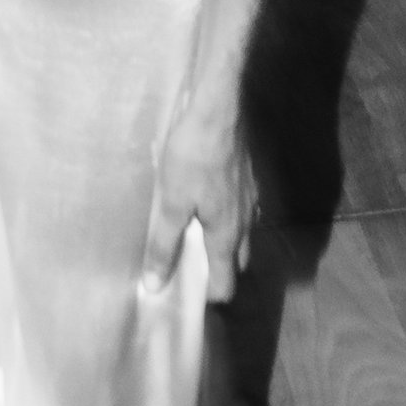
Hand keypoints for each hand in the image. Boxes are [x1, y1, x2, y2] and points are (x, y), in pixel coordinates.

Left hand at [142, 98, 254, 303]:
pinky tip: (203, 202)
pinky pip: (238, 211)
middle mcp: (245, 222)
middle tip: (184, 268)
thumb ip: (163, 245)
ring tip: (190, 236)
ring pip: (239, 235)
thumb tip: (155, 285)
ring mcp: (250, 198)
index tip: (182, 297)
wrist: (217, 108)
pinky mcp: (247, 177)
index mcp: (227, 235)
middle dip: (216, 272)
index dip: (207, 297)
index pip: (226, 284)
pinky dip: (223, 219)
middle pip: (236, 262)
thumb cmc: (192, 157)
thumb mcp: (171, 203)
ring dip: (220, 244)